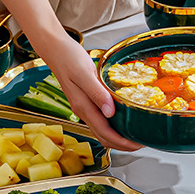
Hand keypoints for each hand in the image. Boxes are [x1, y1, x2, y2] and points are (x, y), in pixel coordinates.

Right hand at [35, 34, 141, 151]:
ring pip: (101, 130)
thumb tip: (110, 112)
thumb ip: (97, 93)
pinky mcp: (85, 100)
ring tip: (134, 136)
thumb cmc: (68, 57)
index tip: (137, 144)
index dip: (122, 142)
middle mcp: (82, 110)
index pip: (105, 133)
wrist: (55, 49)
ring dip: (117, 137)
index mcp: (83, 106)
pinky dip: (112, 126)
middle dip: (121, 144)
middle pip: (103, 137)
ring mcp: (83, 106)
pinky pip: (99, 120)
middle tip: (140, 144)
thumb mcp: (85, 74)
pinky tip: (122, 121)